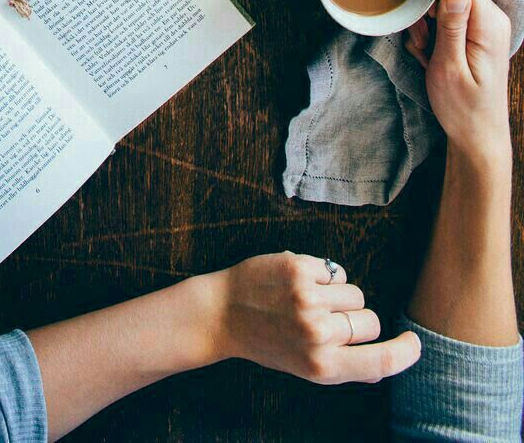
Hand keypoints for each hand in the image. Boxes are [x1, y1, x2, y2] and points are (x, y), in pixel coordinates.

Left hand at [201, 252, 419, 384]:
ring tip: (308, 300)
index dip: (405, 353)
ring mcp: (309, 300)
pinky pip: (336, 270)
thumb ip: (342, 366)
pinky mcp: (299, 269)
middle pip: (370, 321)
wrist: (223, 313)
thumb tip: (379, 368)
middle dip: (357, 317)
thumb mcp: (303, 368)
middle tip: (328, 319)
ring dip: (340, 294)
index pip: (380, 362)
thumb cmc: (266, 341)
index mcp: (322, 367)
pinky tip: (300, 282)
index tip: (413, 343)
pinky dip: (324, 274)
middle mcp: (318, 335)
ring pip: (355, 292)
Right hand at [404, 0, 511, 165]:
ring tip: (425, 49)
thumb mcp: (448, 69)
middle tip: (421, 37)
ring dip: (429, 19)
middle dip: (430, 3)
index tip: (420, 13)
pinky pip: (452, 15)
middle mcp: (492, 20)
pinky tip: (431, 53)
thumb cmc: (462, 108)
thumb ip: (451, 27)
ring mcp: (486, 26)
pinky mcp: (478, 33)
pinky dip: (435, 29)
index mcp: (489, 26)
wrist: (477, 135)